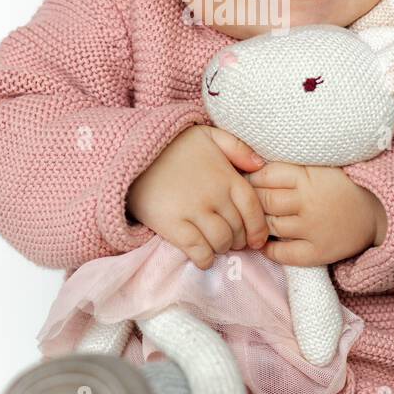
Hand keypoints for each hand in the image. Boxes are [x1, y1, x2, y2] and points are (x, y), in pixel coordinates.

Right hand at [126, 125, 269, 269]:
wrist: (133, 151)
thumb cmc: (173, 145)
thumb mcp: (208, 134)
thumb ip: (237, 147)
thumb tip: (260, 166)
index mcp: (227, 177)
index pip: (254, 210)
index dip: (258, 230)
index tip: (256, 240)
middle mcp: (214, 196)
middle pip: (238, 229)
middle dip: (239, 240)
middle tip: (232, 242)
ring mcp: (193, 211)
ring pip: (220, 242)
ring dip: (222, 249)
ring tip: (216, 247)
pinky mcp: (172, 224)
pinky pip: (197, 250)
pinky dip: (204, 259)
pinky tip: (203, 258)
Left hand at [245, 162, 386, 266]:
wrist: (377, 210)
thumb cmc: (342, 185)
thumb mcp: (319, 165)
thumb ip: (291, 166)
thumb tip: (252, 164)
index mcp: (309, 176)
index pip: (266, 175)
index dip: (251, 177)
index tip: (245, 180)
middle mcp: (309, 201)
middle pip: (264, 200)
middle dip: (250, 200)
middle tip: (242, 201)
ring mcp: (313, 228)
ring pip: (270, 225)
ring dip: (257, 223)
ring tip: (250, 221)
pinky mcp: (319, 251)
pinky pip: (284, 253)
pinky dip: (268, 250)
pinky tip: (262, 243)